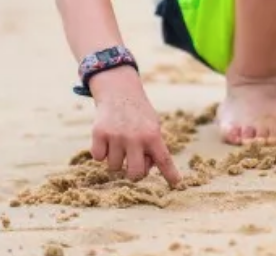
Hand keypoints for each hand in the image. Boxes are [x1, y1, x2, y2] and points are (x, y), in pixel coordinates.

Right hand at [89, 69, 181, 186]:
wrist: (119, 91)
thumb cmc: (139, 115)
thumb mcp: (153, 126)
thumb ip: (152, 147)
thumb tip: (144, 169)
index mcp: (153, 135)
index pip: (163, 159)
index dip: (170, 174)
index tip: (177, 184)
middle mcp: (135, 137)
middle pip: (135, 174)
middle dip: (133, 173)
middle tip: (132, 163)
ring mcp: (116, 136)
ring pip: (114, 167)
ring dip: (116, 159)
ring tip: (119, 142)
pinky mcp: (99, 134)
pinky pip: (98, 158)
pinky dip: (101, 151)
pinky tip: (107, 138)